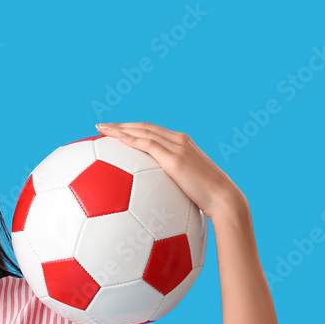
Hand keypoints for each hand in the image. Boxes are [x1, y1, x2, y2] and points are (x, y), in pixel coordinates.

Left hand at [95, 122, 245, 218]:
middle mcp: (179, 140)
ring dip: (120, 128)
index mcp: (182, 144)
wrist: (223, 199)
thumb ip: (170, 182)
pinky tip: (115, 138)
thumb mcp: (186, 185)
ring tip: (100, 129)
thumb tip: (153, 196)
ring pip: (143, 130)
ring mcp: (177, 146)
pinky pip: (147, 143)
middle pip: (144, 126)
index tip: (115, 130)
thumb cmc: (206, 198)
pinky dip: (130, 138)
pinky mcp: (174, 158)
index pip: (152, 131)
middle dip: (121, 124)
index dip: (133, 128)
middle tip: (101, 127)